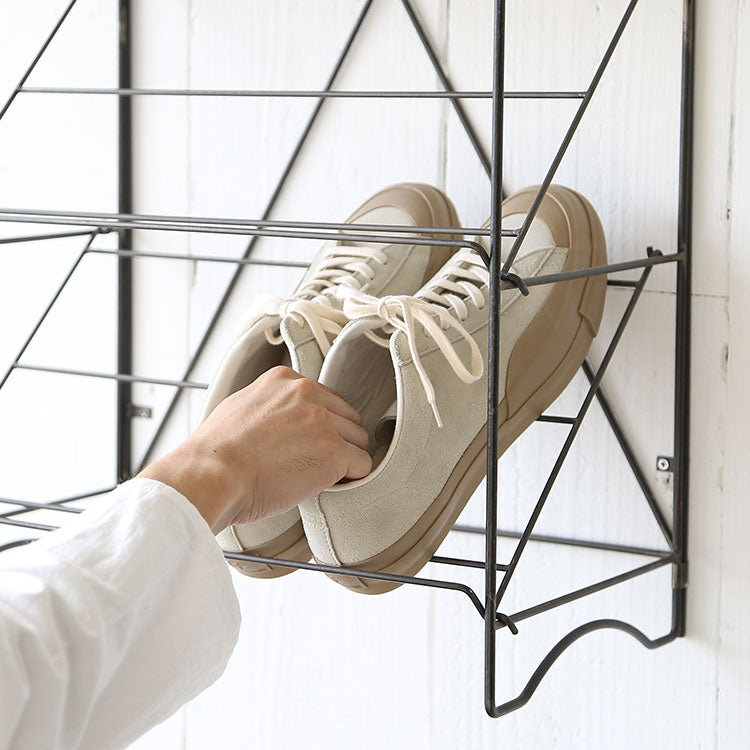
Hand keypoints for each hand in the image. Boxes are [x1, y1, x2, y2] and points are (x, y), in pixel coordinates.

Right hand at [137, 366, 371, 532]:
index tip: (307, 443)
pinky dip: (351, 478)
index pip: (324, 398)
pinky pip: (363, 464)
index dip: (319, 426)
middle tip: (313, 462)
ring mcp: (323, 421)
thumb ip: (269, 404)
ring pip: (358, 440)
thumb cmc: (215, 454)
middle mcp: (307, 393)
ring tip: (316, 475)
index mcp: (284, 380)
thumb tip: (279, 418)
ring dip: (344, 460)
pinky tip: (329, 485)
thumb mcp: (239, 407)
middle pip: (347, 418)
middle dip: (336, 440)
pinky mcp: (334, 451)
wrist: (210, 476)